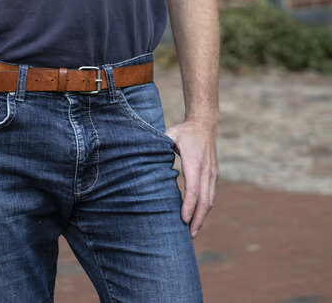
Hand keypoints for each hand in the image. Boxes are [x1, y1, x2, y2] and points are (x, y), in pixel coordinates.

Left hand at [165, 118, 218, 238]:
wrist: (205, 124)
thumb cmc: (184, 131)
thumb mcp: (170, 134)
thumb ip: (159, 145)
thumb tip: (144, 155)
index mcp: (194, 162)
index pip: (193, 189)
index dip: (188, 206)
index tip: (183, 220)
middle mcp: (206, 170)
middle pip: (204, 200)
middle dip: (197, 219)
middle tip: (189, 235)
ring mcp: (212, 173)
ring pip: (210, 200)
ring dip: (202, 217)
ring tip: (193, 231)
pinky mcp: (214, 175)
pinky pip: (211, 195)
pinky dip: (205, 208)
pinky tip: (198, 216)